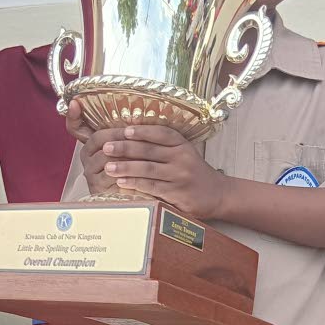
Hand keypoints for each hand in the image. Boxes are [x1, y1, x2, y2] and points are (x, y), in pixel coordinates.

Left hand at [101, 125, 228, 218]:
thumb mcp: (184, 153)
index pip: (161, 134)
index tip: (124, 130)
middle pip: (150, 150)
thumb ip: (163, 146)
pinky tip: (121, 181)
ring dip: (126, 167)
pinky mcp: (177, 194)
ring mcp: (179, 176)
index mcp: (182, 145)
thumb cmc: (194, 172)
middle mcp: (182, 158)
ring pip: (148, 169)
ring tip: (108, 166)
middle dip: (125, 148)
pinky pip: (152, 187)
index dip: (142, 131)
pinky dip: (135, 183)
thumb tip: (131, 138)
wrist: (217, 194)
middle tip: (107, 147)